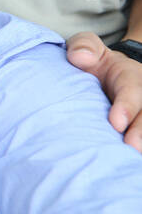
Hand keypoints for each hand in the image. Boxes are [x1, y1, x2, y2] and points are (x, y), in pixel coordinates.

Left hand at [66, 31, 141, 151]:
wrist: (107, 74)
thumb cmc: (94, 62)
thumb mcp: (88, 47)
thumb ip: (83, 47)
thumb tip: (79, 57)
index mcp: (132, 77)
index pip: (133, 91)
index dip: (127, 107)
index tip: (115, 123)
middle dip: (140, 132)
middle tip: (130, 149)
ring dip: (141, 144)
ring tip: (131, 162)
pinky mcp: (137, 127)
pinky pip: (139, 141)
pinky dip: (136, 155)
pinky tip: (129, 167)